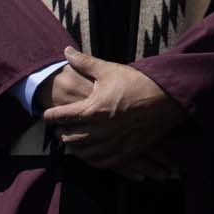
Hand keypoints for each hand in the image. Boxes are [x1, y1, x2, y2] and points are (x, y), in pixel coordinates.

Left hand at [40, 47, 185, 180]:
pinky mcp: (124, 153)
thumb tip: (66, 51)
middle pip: (69, 137)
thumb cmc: (137, 82)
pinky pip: (100, 162)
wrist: (167, 99)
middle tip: (60, 128)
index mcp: (92, 110)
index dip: (50, 115)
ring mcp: (111, 144)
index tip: (46, 115)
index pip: (62, 116)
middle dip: (62, 132)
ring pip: (83, 152)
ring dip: (75, 146)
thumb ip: (85, 62)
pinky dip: (91, 159)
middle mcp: (98, 130)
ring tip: (73, 140)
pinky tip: (89, 154)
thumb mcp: (109, 70)